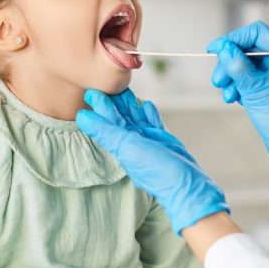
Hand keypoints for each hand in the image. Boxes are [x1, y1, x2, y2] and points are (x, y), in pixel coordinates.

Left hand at [76, 88, 228, 234]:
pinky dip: (149, 112)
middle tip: (107, 82)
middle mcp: (133, 140)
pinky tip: (147, 103)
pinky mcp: (164, 139)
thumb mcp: (127, 147)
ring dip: (130, 103)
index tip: (91, 90)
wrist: (186, 184)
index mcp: (122, 142)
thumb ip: (105, 131)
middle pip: (121, 116)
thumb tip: (82, 117)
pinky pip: (154, 122)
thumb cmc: (156, 169)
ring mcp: (149, 139)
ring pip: (137, 116)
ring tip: (124, 88)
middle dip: (114, 101)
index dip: (99, 105)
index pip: (107, 120)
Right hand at [206, 21, 268, 193]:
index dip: (234, 38)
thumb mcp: (254, 89)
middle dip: (229, 64)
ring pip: (246, 65)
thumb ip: (238, 65)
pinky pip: (249, 77)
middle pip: (248, 49)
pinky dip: (239, 86)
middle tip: (217, 80)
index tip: (214, 49)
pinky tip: (233, 99)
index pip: (257, 33)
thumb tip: (223, 47)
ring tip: (226, 95)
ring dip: (232, 77)